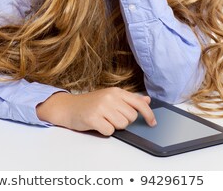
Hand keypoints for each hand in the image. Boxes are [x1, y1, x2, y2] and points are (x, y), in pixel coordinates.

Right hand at [37, 87, 156, 135]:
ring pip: (121, 125)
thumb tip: (147, 100)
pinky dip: (104, 131)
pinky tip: (97, 124)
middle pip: (131, 118)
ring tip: (104, 119)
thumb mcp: (110, 97)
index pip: (138, 103)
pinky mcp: (93, 118)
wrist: (69, 107)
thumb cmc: (91, 103)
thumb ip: (129, 99)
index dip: (148, 114)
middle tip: (111, 117)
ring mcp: (101, 107)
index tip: (152, 123)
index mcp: (115, 91)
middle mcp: (109, 97)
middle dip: (123, 121)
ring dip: (114, 126)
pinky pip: (109, 131)